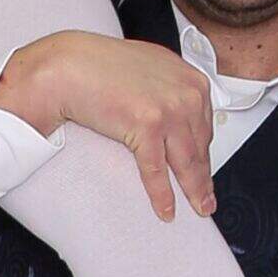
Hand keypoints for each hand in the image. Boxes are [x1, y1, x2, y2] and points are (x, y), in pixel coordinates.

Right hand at [0, 32, 217, 221]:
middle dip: (203, 177)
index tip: (206, 170)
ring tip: (197, 208)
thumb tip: (179, 118)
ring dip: (193, 191)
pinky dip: (162, 195)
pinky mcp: (149, 126)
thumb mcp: (151, 71)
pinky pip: (158, 171)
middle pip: (201, 147)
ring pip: (187, 163)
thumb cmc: (101, 66)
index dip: (205, 154)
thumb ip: (170, 90)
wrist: (71, 66)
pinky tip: (166, 210)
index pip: (206, 126)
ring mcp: (170, 109)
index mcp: (190, 79)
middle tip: (206, 198)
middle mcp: (187, 94)